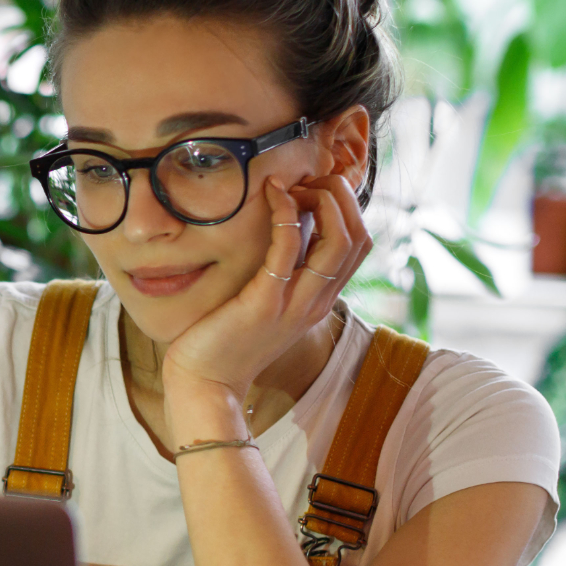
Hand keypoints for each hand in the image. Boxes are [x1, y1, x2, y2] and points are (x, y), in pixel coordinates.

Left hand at [161, 174, 371, 444]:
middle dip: (341, 196)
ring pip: (339, 241)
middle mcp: (316, 303)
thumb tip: (286, 228)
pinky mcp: (265, 302)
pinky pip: (289, 248)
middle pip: (359, 237)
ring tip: (293, 184)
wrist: (206, 383)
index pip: (359, 244)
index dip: (346, 207)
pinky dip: (286, 214)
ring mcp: (294, 304)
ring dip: (322, 200)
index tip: (312, 189)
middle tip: (306, 181)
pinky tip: (271, 194)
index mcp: (319, 301)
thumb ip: (283, 273)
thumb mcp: (266, 303)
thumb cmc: (227, 340)